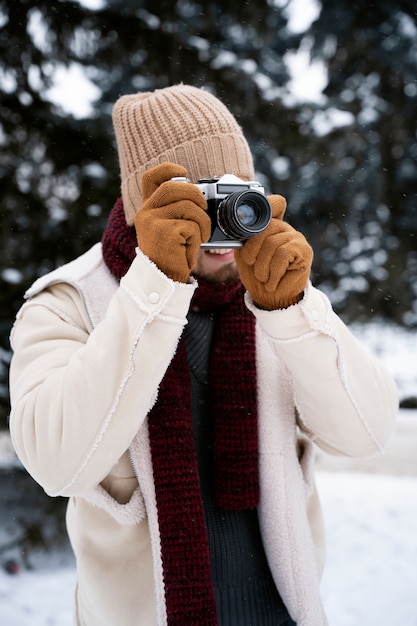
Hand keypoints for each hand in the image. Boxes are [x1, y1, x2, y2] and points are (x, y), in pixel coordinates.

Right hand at [134, 162, 210, 282]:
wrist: (164, 280)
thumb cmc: (173, 254)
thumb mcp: (171, 228)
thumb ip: (177, 209)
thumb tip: (202, 194)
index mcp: (147, 209)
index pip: (151, 177)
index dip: (168, 169)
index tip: (184, 172)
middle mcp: (146, 213)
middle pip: (174, 186)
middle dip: (196, 195)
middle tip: (204, 210)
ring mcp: (152, 222)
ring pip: (188, 206)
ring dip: (203, 222)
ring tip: (201, 236)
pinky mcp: (164, 233)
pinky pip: (192, 225)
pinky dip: (199, 236)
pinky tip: (191, 247)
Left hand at [234, 195, 312, 309]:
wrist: (271, 299)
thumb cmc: (258, 276)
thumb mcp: (245, 255)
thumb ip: (244, 238)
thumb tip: (238, 228)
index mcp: (270, 226)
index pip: (274, 204)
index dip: (269, 203)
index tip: (257, 217)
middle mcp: (284, 228)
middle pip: (265, 228)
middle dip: (253, 252)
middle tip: (254, 267)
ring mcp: (296, 237)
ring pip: (272, 244)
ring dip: (262, 267)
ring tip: (264, 278)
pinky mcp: (304, 250)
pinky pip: (282, 254)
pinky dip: (273, 272)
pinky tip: (273, 281)